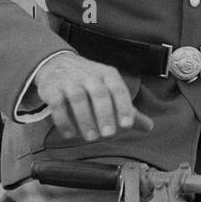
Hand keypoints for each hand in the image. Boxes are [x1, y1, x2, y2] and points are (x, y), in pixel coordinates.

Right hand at [34, 54, 152, 141]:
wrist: (57, 64)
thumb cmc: (89, 81)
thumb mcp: (110, 89)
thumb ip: (127, 109)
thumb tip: (149, 127)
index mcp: (107, 75)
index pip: (118, 89)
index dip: (123, 106)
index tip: (127, 125)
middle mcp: (89, 75)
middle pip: (99, 93)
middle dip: (104, 114)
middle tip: (108, 135)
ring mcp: (69, 80)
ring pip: (77, 97)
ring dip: (84, 119)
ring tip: (90, 137)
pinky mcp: (52, 88)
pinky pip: (57, 103)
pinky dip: (63, 119)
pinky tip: (69, 134)